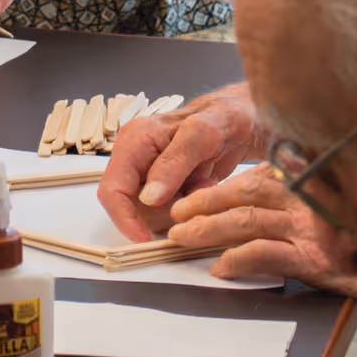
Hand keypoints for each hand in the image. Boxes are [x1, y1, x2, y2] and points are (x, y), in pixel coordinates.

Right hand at [99, 84, 261, 240]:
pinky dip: (187, 207)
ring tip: (203, 183)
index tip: (147, 238)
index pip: (113, 190)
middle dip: (164, 210)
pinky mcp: (163, 186)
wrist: (243, 119)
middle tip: (196, 190)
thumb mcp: (204, 134)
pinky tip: (202, 185)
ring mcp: (148, 173)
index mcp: (135, 140)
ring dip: (179, 208)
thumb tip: (148, 197)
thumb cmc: (225, 117)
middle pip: (131, 207)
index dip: (125, 219)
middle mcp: (136, 158)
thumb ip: (174, 162)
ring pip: (149, 214)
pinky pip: (167, 213)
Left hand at [169, 165, 356, 307]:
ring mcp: (315, 228)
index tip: (199, 193)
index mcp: (319, 183)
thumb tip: (287, 181)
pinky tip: (220, 267)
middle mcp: (313, 201)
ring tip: (180, 236)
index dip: (227, 185)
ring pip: (247, 220)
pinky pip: (268, 254)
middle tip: (176, 213)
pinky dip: (240, 259)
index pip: (263, 175)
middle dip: (206, 202)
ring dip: (208, 227)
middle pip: (246, 193)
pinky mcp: (320, 260)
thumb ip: (325, 192)